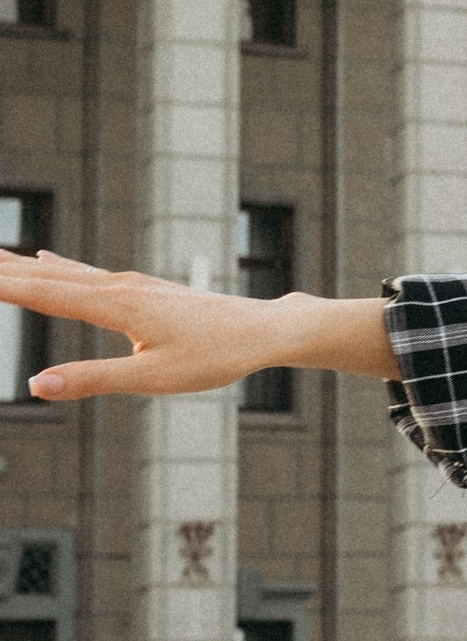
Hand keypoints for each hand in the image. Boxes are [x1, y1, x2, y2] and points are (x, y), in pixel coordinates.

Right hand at [0, 253, 391, 397]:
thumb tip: (36, 384)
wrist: (265, 329)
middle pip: (44, 274)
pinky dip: (56, 264)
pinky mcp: (140, 289)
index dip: (1, 287)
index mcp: (115, 304)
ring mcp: (129, 284)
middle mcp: (117, 286)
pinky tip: (43, 256)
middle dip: (2, 269)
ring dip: (21, 263)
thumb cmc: (216, 357)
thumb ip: (92, 380)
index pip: (41, 293)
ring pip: (61, 270)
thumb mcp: (153, 379)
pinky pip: (85, 272)